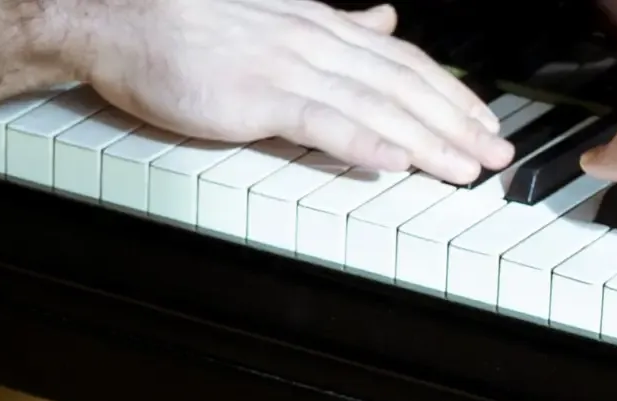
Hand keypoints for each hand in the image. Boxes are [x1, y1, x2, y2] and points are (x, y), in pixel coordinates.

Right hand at [63, 1, 512, 183]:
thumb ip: (334, 23)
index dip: (450, 92)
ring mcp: (286, 67)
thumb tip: (382, 19)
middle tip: (495, 153)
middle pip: (402, 84)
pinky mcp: (255, 96)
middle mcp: (313, 41)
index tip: (483, 121)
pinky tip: (396, 161)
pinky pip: (322, 122)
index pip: (402, 60)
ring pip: (375, 105)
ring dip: (427, 140)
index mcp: (318, 25)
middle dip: (456, 121)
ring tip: (464, 169)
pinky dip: (365, 142)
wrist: (121, 17)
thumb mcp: (274, 14)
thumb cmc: (184, 21)